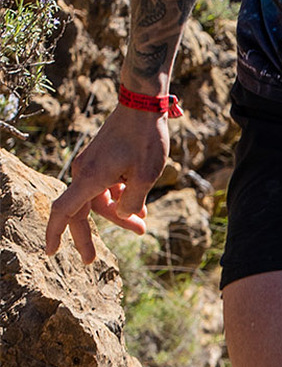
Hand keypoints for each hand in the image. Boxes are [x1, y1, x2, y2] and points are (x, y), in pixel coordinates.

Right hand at [44, 104, 169, 264]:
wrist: (142, 105)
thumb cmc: (145, 139)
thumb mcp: (146, 177)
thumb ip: (132, 203)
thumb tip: (124, 214)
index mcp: (90, 178)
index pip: (64, 211)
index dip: (55, 233)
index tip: (50, 251)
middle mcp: (84, 172)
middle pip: (81, 212)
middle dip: (89, 236)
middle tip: (91, 261)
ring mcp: (91, 165)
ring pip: (98, 199)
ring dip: (117, 214)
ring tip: (143, 225)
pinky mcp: (99, 160)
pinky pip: (103, 187)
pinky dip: (118, 197)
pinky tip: (140, 207)